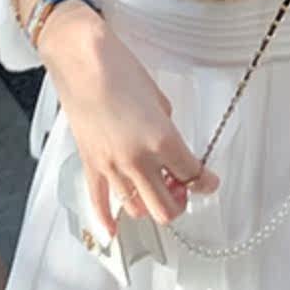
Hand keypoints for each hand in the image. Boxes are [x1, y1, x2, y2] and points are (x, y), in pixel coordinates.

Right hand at [39, 7, 218, 236]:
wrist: (81, 59)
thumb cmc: (119, 69)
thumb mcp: (158, 98)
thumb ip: (167, 130)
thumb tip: (168, 148)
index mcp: (162, 140)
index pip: (192, 176)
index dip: (205, 181)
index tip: (208, 180)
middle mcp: (138, 160)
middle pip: (167, 207)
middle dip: (179, 202)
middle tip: (182, 189)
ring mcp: (111, 166)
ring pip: (137, 209)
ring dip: (150, 205)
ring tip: (154, 190)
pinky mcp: (90, 164)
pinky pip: (98, 203)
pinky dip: (107, 221)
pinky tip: (113, 231)